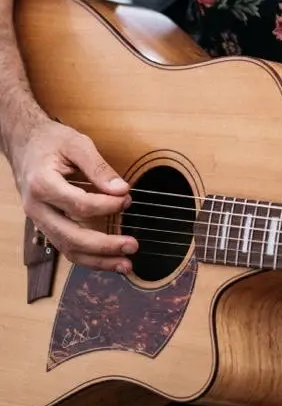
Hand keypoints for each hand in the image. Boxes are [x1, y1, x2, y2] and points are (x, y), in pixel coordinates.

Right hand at [11, 118, 137, 272]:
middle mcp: (37, 209)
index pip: (79, 204)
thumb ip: (99, 167)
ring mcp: (39, 221)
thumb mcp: (77, 144)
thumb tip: (122, 189)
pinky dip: (88, 256)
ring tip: (125, 264)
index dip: (107, 205)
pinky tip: (108, 259)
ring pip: (67, 249)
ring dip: (98, 260)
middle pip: (71, 237)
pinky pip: (66, 246)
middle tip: (132, 245)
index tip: (127, 199)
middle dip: (104, 246)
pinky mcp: (46, 225)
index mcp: (43, 185)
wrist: (25, 144)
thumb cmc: (51, 141)